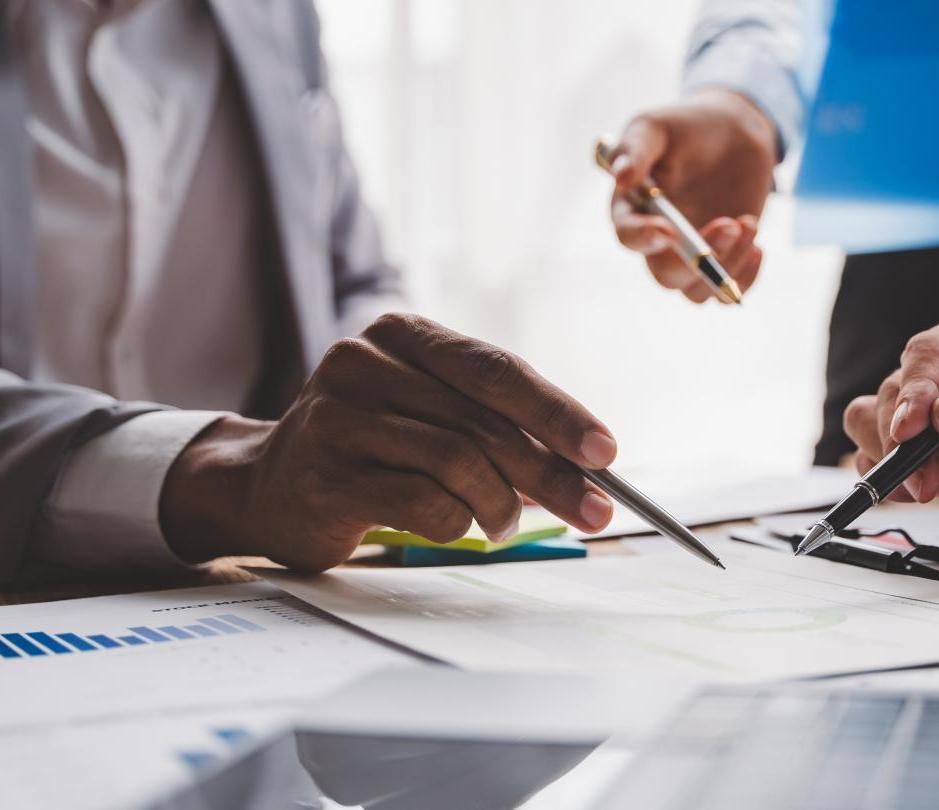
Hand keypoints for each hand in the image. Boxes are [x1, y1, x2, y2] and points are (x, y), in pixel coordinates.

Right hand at [159, 314, 617, 571]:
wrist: (266, 486)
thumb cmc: (372, 448)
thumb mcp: (431, 413)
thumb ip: (498, 424)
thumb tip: (590, 464)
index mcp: (402, 334)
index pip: (497, 369)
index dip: (559, 411)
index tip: (606, 452)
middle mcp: (364, 362)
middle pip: (485, 419)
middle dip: (552, 472)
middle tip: (594, 511)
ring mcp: (338, 416)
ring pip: (458, 460)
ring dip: (502, 504)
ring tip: (506, 524)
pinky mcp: (326, 474)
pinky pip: (423, 501)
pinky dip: (457, 521)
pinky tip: (458, 526)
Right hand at [609, 89, 777, 302]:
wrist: (731, 132)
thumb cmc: (685, 126)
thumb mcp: (655, 126)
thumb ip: (636, 148)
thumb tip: (621, 177)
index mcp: (632, 211)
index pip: (628, 236)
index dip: (644, 238)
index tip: (667, 229)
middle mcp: (657, 242)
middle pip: (666, 276)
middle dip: (698, 258)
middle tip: (728, 222)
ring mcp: (690, 256)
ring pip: (698, 291)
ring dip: (727, 266)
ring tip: (748, 223)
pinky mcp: (723, 260)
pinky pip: (727, 294)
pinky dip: (745, 279)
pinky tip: (758, 246)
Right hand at [842, 313, 938, 542]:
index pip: (930, 353)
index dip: (914, 387)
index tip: (912, 426)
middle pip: (894, 390)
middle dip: (899, 433)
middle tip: (923, 471)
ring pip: (875, 423)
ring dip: (890, 456)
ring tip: (932, 484)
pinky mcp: (935, 463)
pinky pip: (884, 462)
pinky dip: (892, 478)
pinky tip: (928, 490)